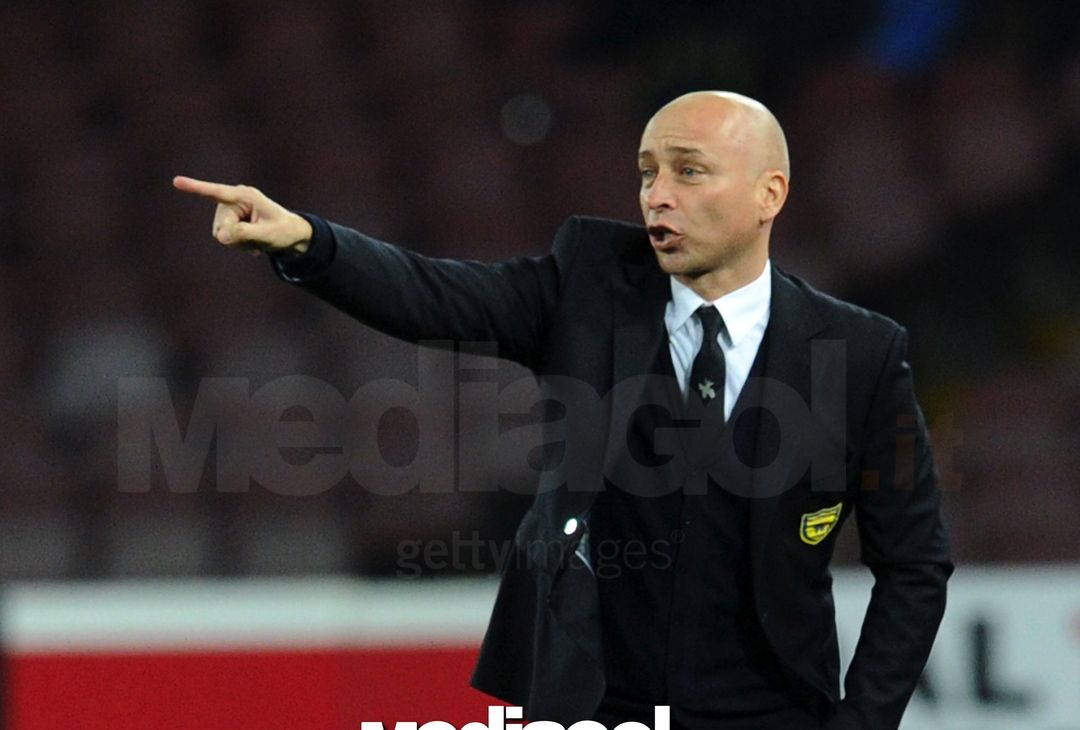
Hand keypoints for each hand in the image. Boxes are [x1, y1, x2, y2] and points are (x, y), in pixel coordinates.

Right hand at [172, 176, 312, 253]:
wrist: (291, 235)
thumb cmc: (283, 231)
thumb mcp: (266, 235)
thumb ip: (243, 234)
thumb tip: (220, 237)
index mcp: (245, 195)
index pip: (217, 192)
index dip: (196, 187)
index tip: (176, 181)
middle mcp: (234, 199)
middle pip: (220, 224)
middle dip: (235, 237)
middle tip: (256, 241)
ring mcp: (230, 209)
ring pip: (220, 233)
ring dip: (237, 242)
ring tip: (255, 240)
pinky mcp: (229, 218)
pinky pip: (223, 236)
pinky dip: (237, 244)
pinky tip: (252, 243)